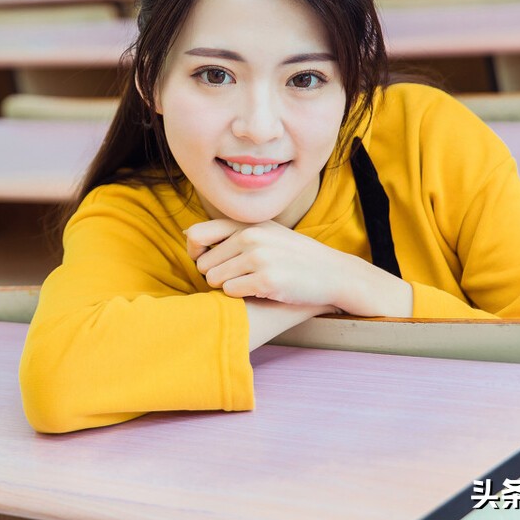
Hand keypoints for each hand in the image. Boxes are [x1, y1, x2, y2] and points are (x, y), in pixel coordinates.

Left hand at [185, 218, 412, 316]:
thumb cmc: (293, 255)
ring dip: (226, 287)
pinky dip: (240, 296)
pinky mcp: (266, 281)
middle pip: (202, 263)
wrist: (333, 273)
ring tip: (250, 283)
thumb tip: (186, 233)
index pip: (196, 234)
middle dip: (214, 274)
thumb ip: (230, 231)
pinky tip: (259, 291)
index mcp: (247, 223)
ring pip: (213, 279)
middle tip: (238, 277)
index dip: (195, 253)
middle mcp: (250, 236)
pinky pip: (230, 292)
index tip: (208, 262)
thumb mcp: (265, 232)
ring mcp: (259, 257)